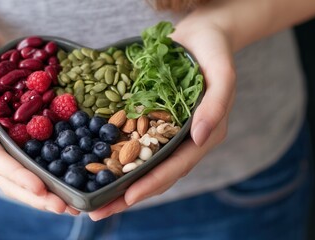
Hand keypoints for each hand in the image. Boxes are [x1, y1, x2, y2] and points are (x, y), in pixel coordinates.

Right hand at [0, 15, 78, 214]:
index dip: (20, 178)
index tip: (42, 190)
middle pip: (15, 177)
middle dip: (39, 195)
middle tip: (67, 208)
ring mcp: (9, 134)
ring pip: (30, 168)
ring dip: (50, 187)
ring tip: (74, 201)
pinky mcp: (24, 124)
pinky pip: (40, 147)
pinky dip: (56, 161)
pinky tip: (76, 169)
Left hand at [89, 20, 235, 220]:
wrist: (199, 37)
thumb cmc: (214, 53)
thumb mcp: (222, 74)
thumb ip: (216, 105)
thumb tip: (200, 135)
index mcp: (204, 136)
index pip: (176, 166)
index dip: (152, 183)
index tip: (128, 198)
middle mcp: (184, 140)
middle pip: (155, 174)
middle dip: (127, 195)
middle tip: (98, 212)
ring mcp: (166, 133)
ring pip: (141, 164)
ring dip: (118, 183)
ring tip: (92, 200)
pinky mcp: (151, 121)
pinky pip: (132, 143)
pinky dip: (116, 158)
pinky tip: (96, 167)